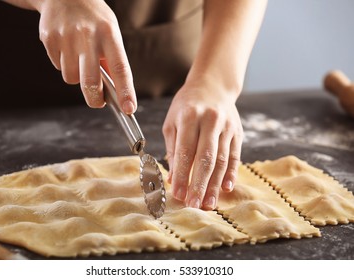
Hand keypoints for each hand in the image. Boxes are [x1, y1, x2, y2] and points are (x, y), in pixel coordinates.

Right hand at [37, 0, 135, 112]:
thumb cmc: (93, 17)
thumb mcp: (110, 32)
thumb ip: (112, 59)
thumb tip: (116, 91)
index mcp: (109, 34)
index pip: (120, 69)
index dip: (125, 91)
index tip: (129, 108)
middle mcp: (87, 36)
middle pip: (90, 82)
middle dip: (95, 99)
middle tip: (99, 102)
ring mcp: (66, 37)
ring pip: (72, 78)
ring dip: (77, 77)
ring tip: (79, 58)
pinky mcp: (49, 39)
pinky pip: (58, 67)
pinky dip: (64, 64)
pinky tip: (67, 48)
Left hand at [162, 80, 242, 209]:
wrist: (213, 86)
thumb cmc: (187, 106)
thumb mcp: (172, 122)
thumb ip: (173, 150)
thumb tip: (173, 179)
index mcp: (189, 117)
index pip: (185, 151)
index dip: (182, 175)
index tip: (178, 194)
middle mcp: (210, 121)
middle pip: (206, 158)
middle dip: (199, 184)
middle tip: (194, 205)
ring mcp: (227, 127)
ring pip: (222, 160)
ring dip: (215, 184)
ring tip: (209, 203)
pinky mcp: (238, 132)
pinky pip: (235, 156)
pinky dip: (231, 173)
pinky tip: (226, 188)